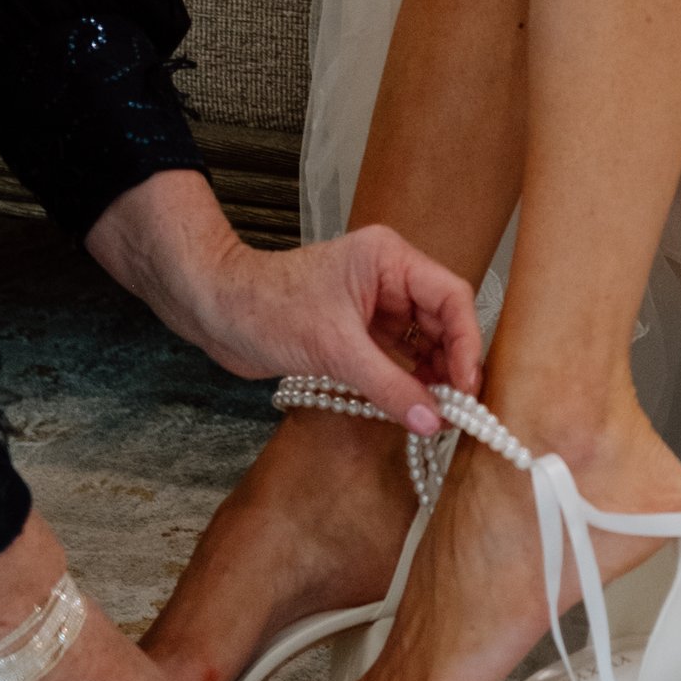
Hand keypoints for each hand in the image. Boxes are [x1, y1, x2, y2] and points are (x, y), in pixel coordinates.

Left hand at [89, 172, 483, 434]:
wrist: (213, 312)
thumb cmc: (266, 307)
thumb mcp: (334, 348)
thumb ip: (388, 385)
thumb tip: (432, 420)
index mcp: (390, 259)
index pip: (450, 297)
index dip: (466, 342)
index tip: (468, 387)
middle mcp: (388, 279)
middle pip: (441, 323)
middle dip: (451, 366)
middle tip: (456, 411)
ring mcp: (373, 308)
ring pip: (420, 345)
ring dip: (430, 379)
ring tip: (436, 417)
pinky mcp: (355, 334)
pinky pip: (395, 360)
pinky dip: (405, 384)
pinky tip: (411, 408)